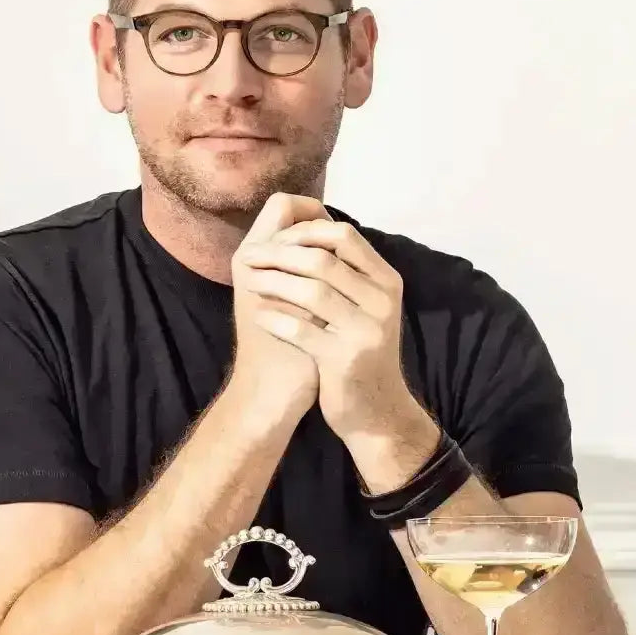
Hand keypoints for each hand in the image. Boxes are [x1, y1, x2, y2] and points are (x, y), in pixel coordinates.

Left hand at [236, 219, 439, 464]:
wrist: (374, 409)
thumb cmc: (357, 349)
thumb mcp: (363, 306)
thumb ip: (344, 270)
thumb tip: (306, 224)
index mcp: (386, 280)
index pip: (344, 235)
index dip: (305, 230)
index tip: (274, 238)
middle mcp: (382, 301)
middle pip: (323, 259)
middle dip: (279, 254)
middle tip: (249, 256)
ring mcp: (365, 331)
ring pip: (312, 290)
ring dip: (273, 282)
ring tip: (250, 282)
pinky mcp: (345, 359)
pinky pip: (301, 330)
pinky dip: (275, 319)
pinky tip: (260, 317)